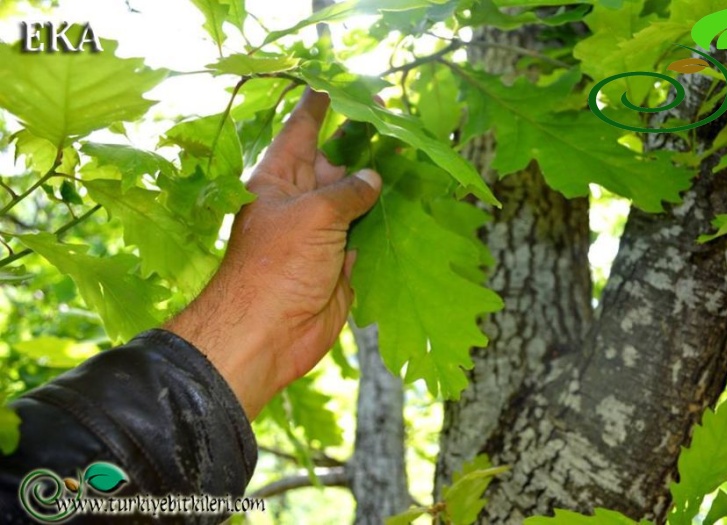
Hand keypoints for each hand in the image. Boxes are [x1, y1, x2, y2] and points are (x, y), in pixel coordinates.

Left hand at [165, 89, 380, 418]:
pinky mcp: (339, 262)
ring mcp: (321, 234)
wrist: (268, 334)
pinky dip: (385, 221)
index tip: (339, 84)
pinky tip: (410, 204)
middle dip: (361, 143)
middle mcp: (300, 201)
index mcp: (280, 179)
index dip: (320, 105)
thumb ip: (348, 192)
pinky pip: (366, 234)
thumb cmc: (278, 266)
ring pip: (354, 199)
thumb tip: (374, 178)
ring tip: (411, 156)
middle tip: (394, 120)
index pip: (301, 130)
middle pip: (334, 163)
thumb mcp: (314, 216)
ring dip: (379, 183)